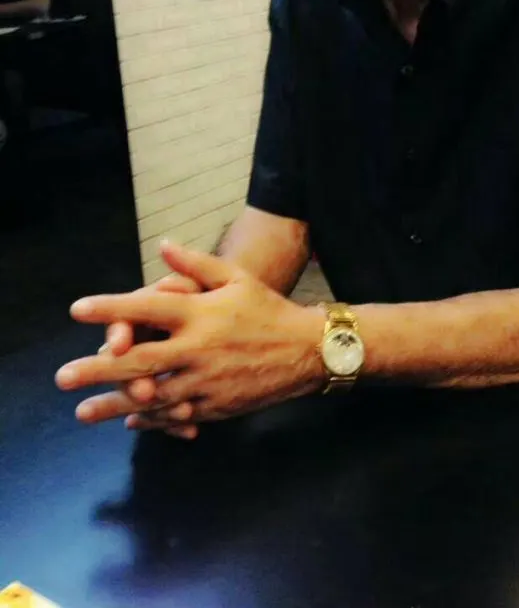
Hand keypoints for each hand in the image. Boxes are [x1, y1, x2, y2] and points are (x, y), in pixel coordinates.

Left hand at [56, 242, 324, 430]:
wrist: (307, 350)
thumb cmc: (268, 309)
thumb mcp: (236, 278)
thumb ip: (196, 264)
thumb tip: (163, 246)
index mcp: (201, 313)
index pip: (147, 307)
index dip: (110, 308)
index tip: (77, 309)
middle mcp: (199, 348)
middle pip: (140, 360)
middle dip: (98, 368)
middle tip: (64, 377)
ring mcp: (207, 381)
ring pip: (152, 397)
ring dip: (114, 404)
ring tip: (83, 412)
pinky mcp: (216, 406)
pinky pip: (175, 416)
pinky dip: (149, 420)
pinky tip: (129, 420)